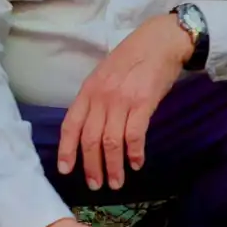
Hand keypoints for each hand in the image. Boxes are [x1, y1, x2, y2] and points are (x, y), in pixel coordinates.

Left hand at [57, 14, 192, 191]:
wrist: (160, 42)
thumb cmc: (133, 57)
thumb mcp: (104, 74)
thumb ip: (96, 99)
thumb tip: (90, 128)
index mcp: (88, 90)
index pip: (71, 125)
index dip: (67, 150)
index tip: (66, 170)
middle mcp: (101, 97)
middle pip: (90, 139)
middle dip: (92, 166)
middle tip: (96, 184)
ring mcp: (122, 100)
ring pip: (111, 142)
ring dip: (113, 166)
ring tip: (117, 182)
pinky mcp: (143, 103)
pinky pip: (134, 135)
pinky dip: (134, 153)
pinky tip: (136, 164)